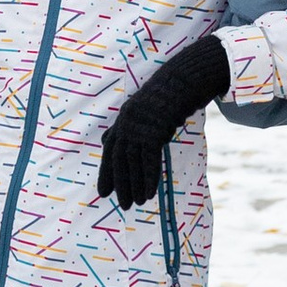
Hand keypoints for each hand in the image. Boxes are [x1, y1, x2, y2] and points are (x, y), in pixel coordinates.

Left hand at [95, 34, 230, 207]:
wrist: (182, 81)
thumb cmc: (166, 97)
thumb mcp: (142, 111)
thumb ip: (126, 127)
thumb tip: (108, 141)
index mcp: (123, 119)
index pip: (110, 150)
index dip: (106, 172)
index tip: (104, 192)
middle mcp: (127, 123)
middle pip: (119, 159)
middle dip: (120, 183)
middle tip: (122, 204)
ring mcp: (139, 126)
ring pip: (133, 162)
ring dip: (135, 185)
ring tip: (137, 203)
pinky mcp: (154, 131)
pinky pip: (150, 160)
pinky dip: (149, 178)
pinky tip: (150, 193)